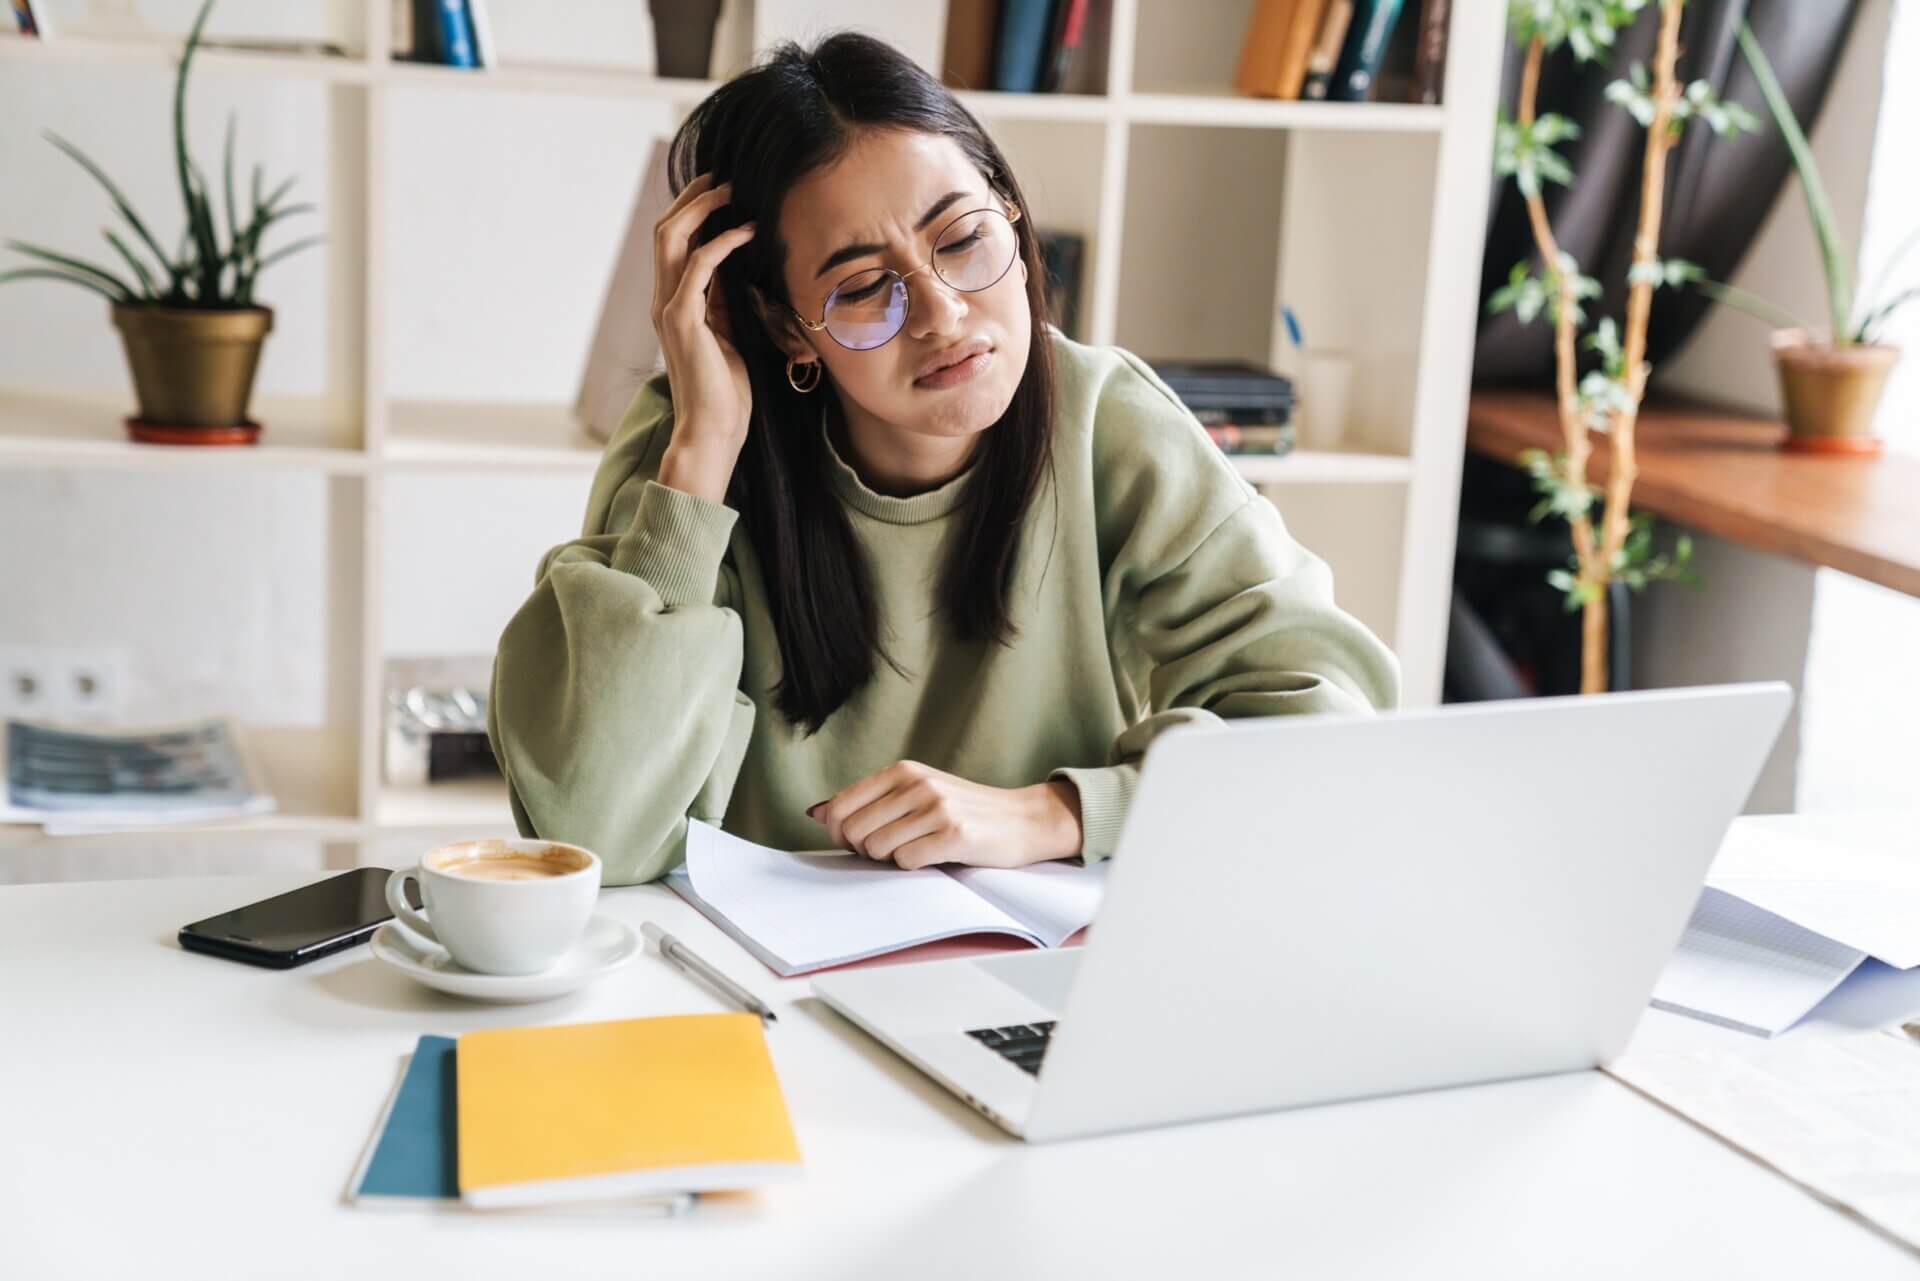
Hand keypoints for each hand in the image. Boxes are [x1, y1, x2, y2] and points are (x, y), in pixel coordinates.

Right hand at [651, 172, 756, 502]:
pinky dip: (722, 242)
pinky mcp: (683, 320)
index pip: (673, 242)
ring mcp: (669, 309)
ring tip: (732, 191)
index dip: (692, 210)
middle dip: (693, 197)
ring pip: (672, 238)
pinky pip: (698, 266)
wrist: (714, 429)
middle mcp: (663, 300)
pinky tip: (746, 231)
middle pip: (665, 229)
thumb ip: (724, 300)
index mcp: (672, 303)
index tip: (722, 189)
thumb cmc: (727, 391)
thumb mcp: (729, 333)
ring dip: (702, 208)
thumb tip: (737, 267)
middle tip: (725, 177)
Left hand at [807, 761, 1082, 869]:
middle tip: (894, 849)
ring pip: (877, 849)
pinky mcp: (954, 834)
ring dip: (892, 859)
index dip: (839, 833)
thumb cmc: (965, 811)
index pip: (839, 807)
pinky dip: (915, 866)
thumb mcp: (917, 791)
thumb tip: (815, 812)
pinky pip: (907, 862)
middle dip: (865, 850)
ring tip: (919, 849)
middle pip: (853, 832)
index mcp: (902, 771)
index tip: (858, 842)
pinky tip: (935, 856)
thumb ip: (871, 801)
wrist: (1023, 820)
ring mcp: (936, 807)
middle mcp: (916, 784)